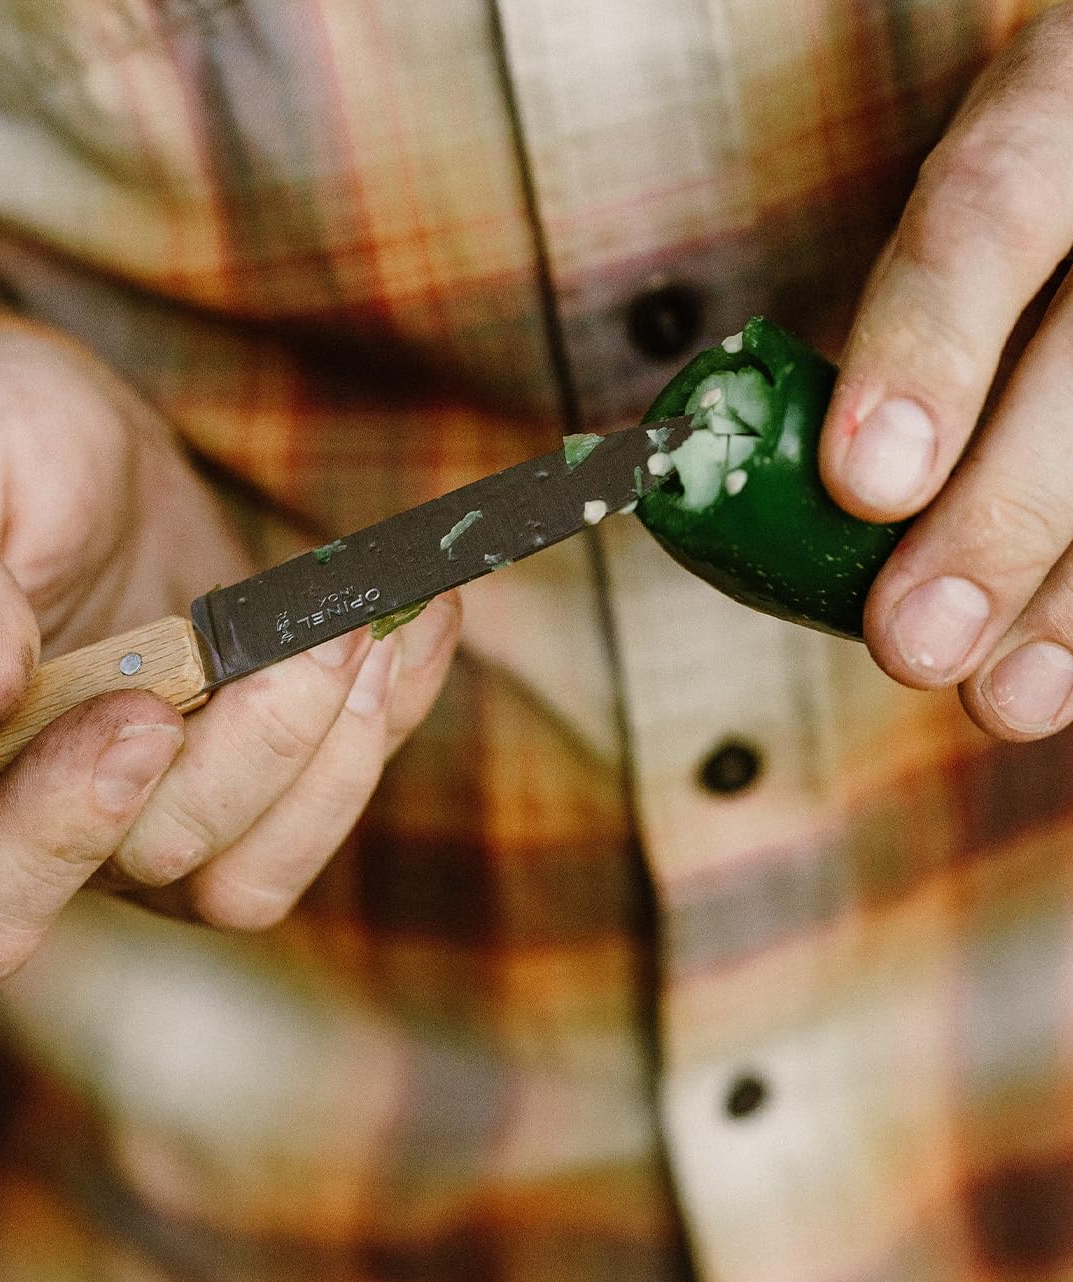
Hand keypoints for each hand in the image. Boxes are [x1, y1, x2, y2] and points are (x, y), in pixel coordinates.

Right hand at [0, 323, 459, 979]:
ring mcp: (152, 815)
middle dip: (251, 756)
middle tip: (311, 631)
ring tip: (365, 626)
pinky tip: (417, 617)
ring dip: (336, 757)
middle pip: (159, 867)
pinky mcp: (244, 775)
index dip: (62, 835)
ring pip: (258, 872)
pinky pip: (331, 795)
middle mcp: (42, 835)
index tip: (140, 711)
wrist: (52, 438)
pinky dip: (394, 714)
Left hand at [820, 3, 1072, 739]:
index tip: (864, 486)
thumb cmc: (1025, 208)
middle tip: (912, 643)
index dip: (928, 349)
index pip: (995, 208)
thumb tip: (723, 472)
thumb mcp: (976, 193)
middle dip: (1004, 518)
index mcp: (1061, 101)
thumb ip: (906, 308)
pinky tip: (1064, 676)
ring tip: (1002, 699)